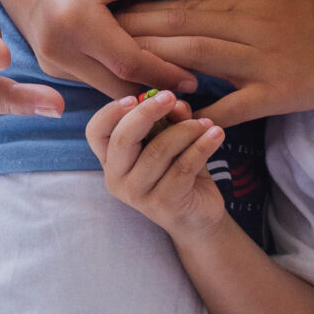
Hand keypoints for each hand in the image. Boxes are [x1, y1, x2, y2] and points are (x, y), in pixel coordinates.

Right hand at [0, 0, 224, 98]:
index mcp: (77, 22)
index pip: (131, 63)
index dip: (165, 74)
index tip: (197, 80)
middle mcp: (59, 49)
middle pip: (118, 87)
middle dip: (155, 94)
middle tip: (193, 99)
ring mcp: (50, 61)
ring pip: (104, 88)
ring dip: (137, 91)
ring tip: (176, 93)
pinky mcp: (50, 65)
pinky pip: (92, 80)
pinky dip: (118, 81)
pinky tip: (145, 78)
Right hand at [86, 91, 228, 236]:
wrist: (198, 217)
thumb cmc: (179, 172)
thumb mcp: (172, 140)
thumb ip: (170, 120)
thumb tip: (175, 103)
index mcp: (112, 160)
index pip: (96, 132)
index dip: (111, 111)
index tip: (135, 96)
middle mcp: (117, 179)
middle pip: (123, 138)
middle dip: (147, 112)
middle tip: (171, 97)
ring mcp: (138, 195)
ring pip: (158, 150)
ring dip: (186, 129)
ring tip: (207, 123)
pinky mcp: (164, 204)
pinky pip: (183, 166)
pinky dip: (202, 146)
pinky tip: (217, 134)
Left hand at [115, 0, 313, 123]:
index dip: (135, 6)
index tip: (97, 10)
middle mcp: (247, 22)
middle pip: (176, 25)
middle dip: (128, 34)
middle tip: (83, 42)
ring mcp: (263, 57)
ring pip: (197, 58)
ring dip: (152, 68)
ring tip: (110, 78)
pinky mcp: (281, 91)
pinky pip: (235, 106)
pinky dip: (203, 115)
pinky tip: (173, 126)